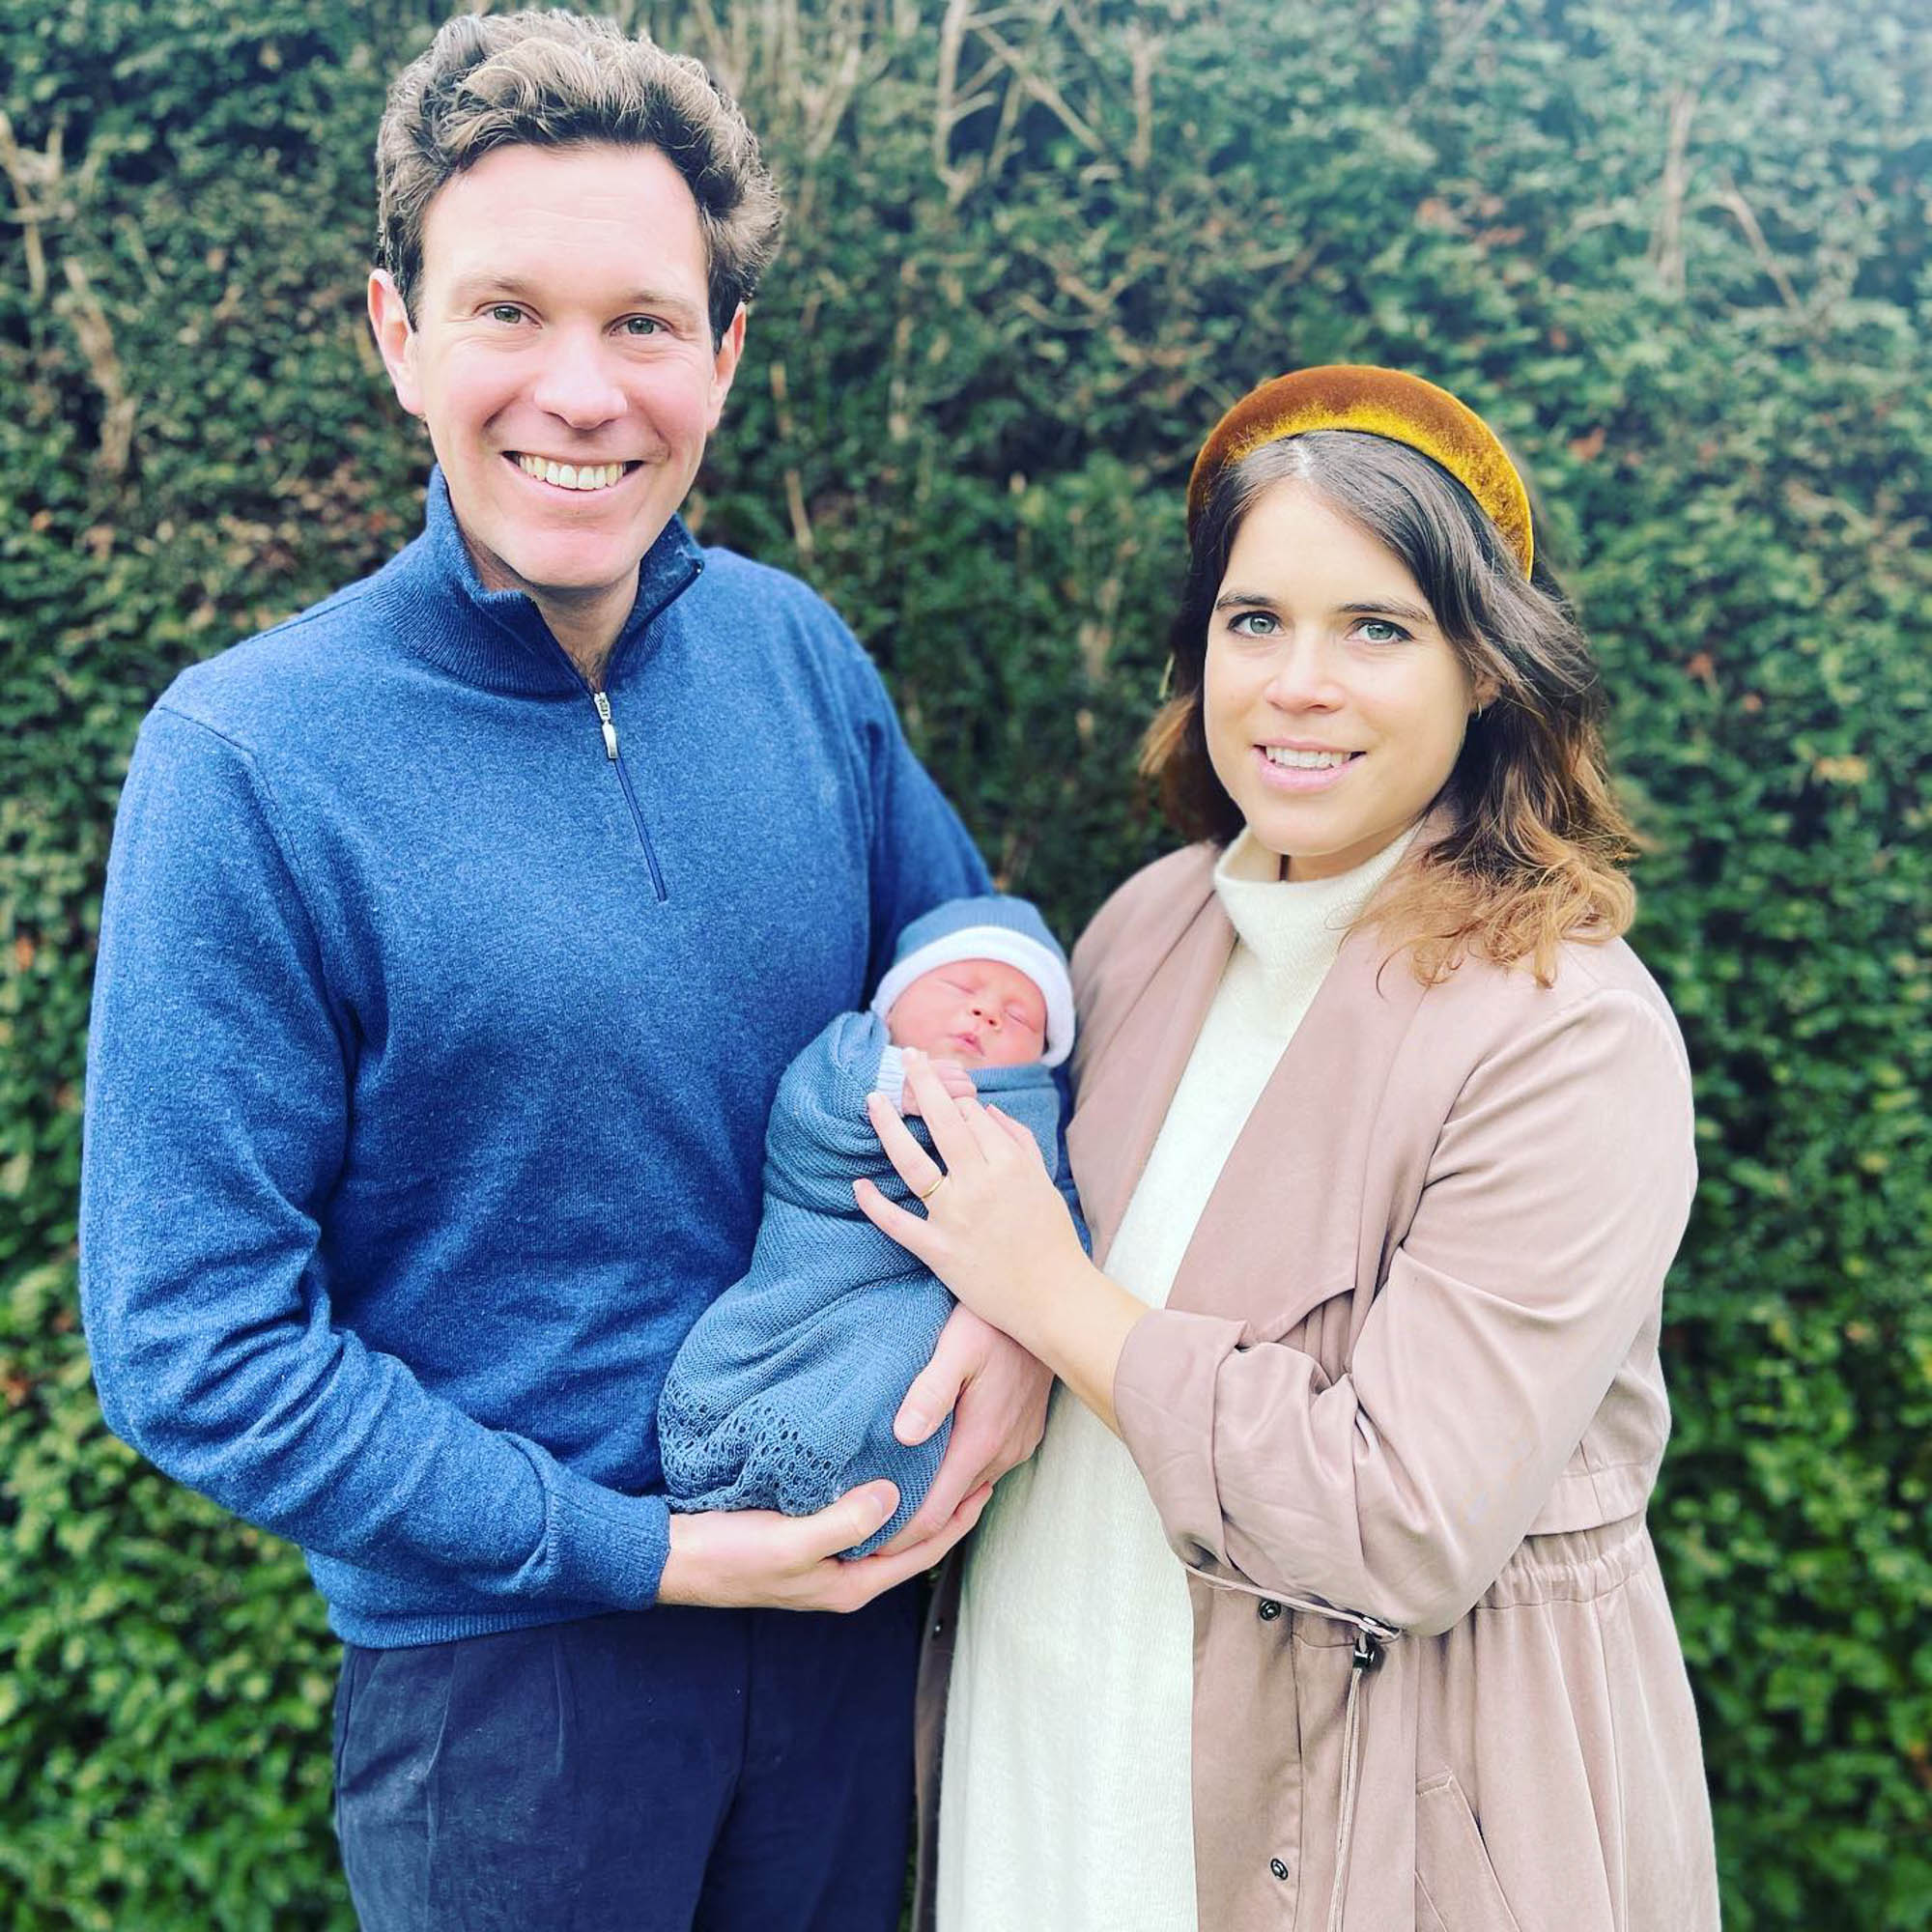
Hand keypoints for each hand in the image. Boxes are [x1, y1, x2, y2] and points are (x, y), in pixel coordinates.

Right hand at [656, 1478, 990, 1610]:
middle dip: (946, 1508)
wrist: (674, 1558)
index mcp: (851, 1584)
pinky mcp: (807, 1536)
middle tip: (976, 1465)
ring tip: (942, 1461)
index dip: (958, 1519)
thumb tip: (895, 1496)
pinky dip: (880, 1493)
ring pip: (886, 1527)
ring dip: (915, 1499)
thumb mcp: (790, 1541)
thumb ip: (843, 1522)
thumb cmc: (730, 1556)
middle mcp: (845, 1574)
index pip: (923, 1551)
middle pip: (911, 1541)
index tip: (988, 1481)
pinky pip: (858, 1514)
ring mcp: (826, 1557)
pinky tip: (885, 1464)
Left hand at [856, 1049, 1087, 1339]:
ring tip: (872, 1100)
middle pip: (943, 1122)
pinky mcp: (939, 1250)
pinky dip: (875, 1205)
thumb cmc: (1051, 1238)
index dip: (957, 1100)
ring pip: (913, 1163)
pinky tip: (859, 1185)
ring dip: (888, 1127)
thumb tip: (985, 1110)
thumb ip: (1018, 1141)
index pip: (972, 1114)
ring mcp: (956, 1216)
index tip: (948, 1095)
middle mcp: (981, 1183)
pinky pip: (898, 1224)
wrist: (1054, 1297)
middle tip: (907, 1057)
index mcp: (1009, 1163)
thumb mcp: (1043, 1181)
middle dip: (922, 1082)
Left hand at [876, 1303, 1050, 1552]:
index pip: (935, 1513)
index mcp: (981, 1440)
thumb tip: (904, 1434)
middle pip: (951, 1508)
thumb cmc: (994, 1318)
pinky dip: (958, 1476)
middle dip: (912, 1523)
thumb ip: (931, 1390)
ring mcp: (1017, 1445)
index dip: (899, 1536)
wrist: (1049, 1306)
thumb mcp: (956, 1344)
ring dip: (937, 1498)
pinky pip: (985, 1467)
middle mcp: (1003, 1452)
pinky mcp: (1023, 1434)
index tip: (865, 1546)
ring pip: (969, 1488)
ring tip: (893, 1500)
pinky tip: (934, 1464)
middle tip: (868, 1529)